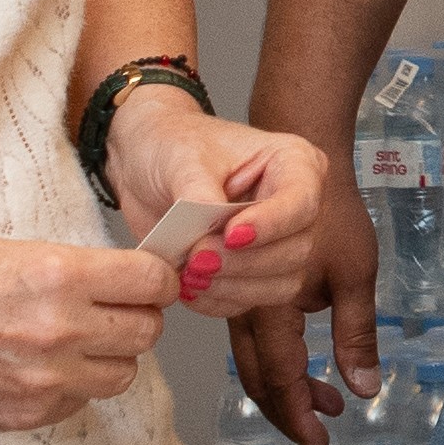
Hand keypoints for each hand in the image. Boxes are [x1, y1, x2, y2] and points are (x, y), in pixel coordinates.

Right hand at [0, 237, 172, 430]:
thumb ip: (68, 270)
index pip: (152, 281)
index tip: (146, 278)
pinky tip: (37, 367)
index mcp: (57, 275)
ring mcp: (45, 381)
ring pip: (122, 374)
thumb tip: (118, 281)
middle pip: (147, 332)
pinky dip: (72, 387)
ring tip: (74, 339)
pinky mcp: (24, 415)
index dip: (154, 278)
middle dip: (137, 316)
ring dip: (110, 356)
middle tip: (114, 308)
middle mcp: (60, 330)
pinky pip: (79, 403)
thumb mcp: (4, 251)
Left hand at [106, 102, 329, 322]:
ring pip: (280, 284)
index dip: (270, 224)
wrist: (142, 163)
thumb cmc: (171, 143)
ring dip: (233, 287)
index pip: (301, 203)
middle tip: (197, 257)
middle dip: (244, 262)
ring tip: (190, 273)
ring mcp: (277, 243)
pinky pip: (250, 302)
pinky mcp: (254, 272)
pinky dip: (218, 300)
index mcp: (293, 163)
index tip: (231, 234)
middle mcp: (293, 206)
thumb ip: (201, 194)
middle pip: (296, 251)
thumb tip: (213, 228)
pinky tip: (190, 286)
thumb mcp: (182, 158)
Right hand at [233, 144, 380, 444]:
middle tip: (318, 435)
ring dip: (284, 385)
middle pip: (259, 375)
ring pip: (253, 356)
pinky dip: (274, 355)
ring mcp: (234, 294)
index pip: (281, 377)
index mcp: (270, 307)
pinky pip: (250, 332)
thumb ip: (355, 331)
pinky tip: (300, 362)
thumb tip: (363, 388)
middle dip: (289, 409)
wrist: (283, 151)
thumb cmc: (326, 207)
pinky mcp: (236, 282)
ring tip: (322, 404)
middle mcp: (243, 307)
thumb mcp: (353, 269)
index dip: (297, 416)